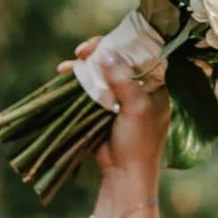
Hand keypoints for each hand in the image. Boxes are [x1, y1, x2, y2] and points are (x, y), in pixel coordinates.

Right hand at [70, 35, 168, 189]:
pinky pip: (88, 88)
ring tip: (67, 66)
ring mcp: (117, 97)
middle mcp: (136, 87)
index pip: (138, 53)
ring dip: (83, 65)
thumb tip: (105, 52)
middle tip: (82, 51)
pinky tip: (64, 75)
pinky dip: (77, 80)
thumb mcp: (136, 108)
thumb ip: (123, 79)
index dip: (120, 42)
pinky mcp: (101, 108)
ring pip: (100, 72)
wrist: (124, 174)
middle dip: (97, 52)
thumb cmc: (139, 142)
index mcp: (153, 85)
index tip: (103, 43)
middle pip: (116, 58)